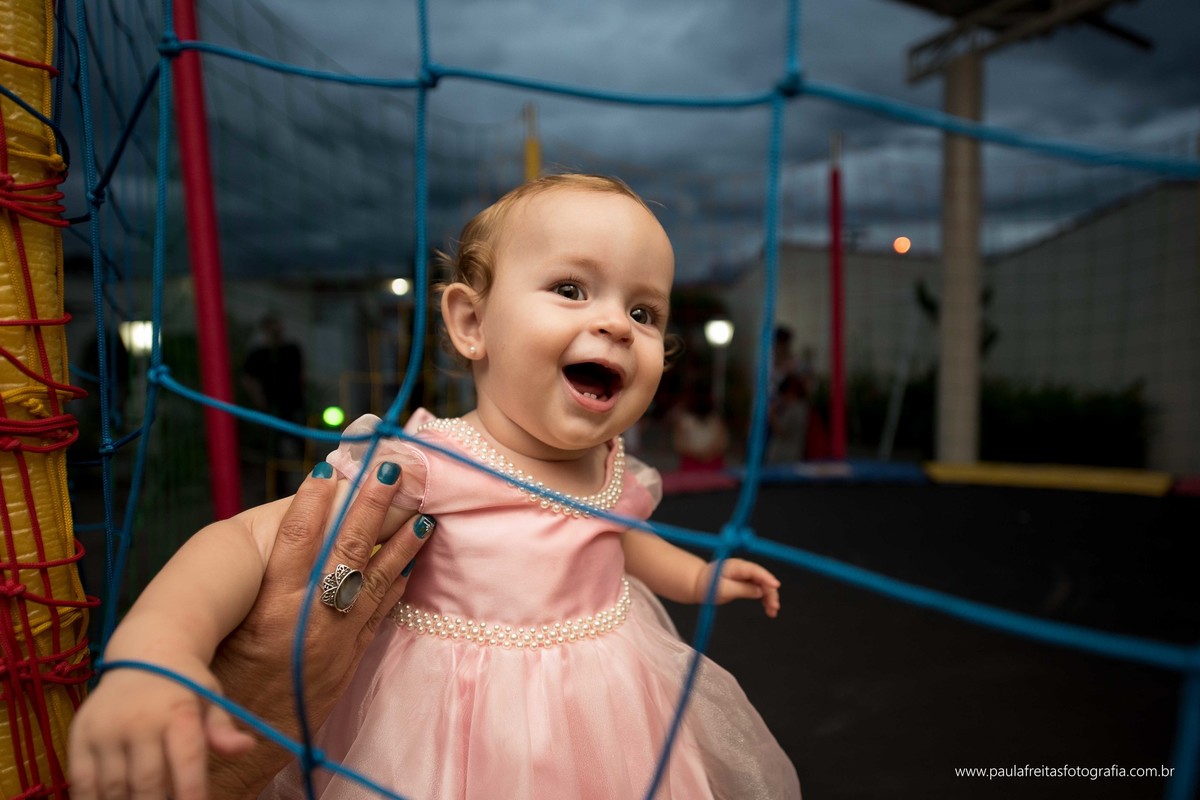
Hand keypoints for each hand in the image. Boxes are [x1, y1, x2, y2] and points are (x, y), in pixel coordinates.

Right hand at [68, 653, 253, 799]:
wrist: (144, 653)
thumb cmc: (184, 683)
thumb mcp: (210, 697)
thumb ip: (222, 728)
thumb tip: (247, 748)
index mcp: (178, 711)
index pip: (186, 761)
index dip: (191, 793)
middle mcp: (139, 719)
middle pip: (147, 782)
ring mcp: (105, 728)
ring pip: (114, 788)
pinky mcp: (79, 735)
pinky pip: (81, 782)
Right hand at [207, 462, 433, 797]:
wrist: (244, 748)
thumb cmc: (224, 682)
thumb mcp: (226, 629)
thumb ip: (257, 586)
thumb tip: (287, 531)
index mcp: (268, 610)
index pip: (294, 542)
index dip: (313, 502)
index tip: (328, 468)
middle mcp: (307, 621)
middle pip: (345, 551)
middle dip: (370, 507)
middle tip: (390, 472)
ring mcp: (335, 641)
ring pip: (375, 579)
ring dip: (401, 542)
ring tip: (421, 511)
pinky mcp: (350, 659)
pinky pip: (381, 612)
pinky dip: (398, 581)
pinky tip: (413, 557)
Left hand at [694, 558, 781, 617]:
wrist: (698, 584)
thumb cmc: (708, 586)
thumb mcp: (724, 590)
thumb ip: (743, 590)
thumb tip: (760, 591)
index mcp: (736, 567)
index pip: (755, 571)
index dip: (767, 578)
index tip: (776, 585)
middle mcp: (743, 568)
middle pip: (762, 579)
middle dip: (770, 592)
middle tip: (774, 607)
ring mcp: (744, 574)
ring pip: (762, 585)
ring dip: (769, 597)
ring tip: (772, 612)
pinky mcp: (744, 581)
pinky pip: (758, 588)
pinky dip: (763, 597)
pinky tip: (768, 608)